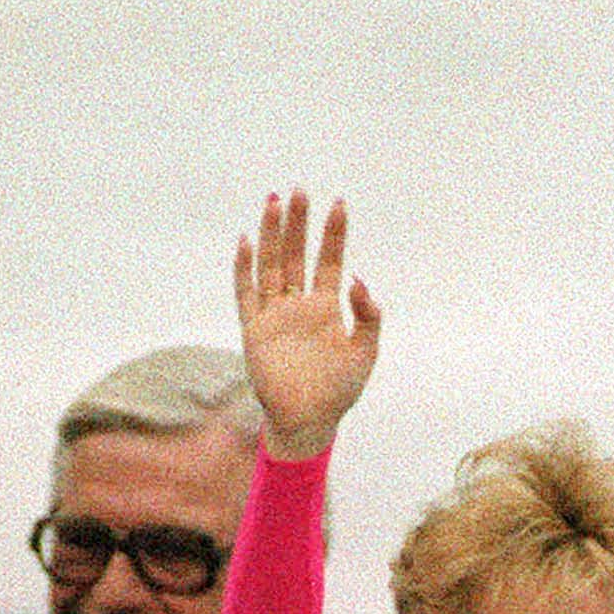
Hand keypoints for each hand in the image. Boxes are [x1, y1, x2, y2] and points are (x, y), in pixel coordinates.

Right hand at [233, 190, 381, 459]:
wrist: (308, 422)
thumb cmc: (339, 392)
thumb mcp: (365, 352)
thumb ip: (368, 315)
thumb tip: (360, 278)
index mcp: (326, 309)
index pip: (330, 261)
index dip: (334, 234)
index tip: (338, 204)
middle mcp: (299, 306)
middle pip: (297, 255)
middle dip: (299, 224)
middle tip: (300, 191)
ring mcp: (275, 315)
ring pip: (272, 266)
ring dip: (272, 235)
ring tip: (274, 202)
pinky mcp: (255, 330)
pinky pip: (246, 293)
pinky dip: (244, 269)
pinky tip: (247, 242)